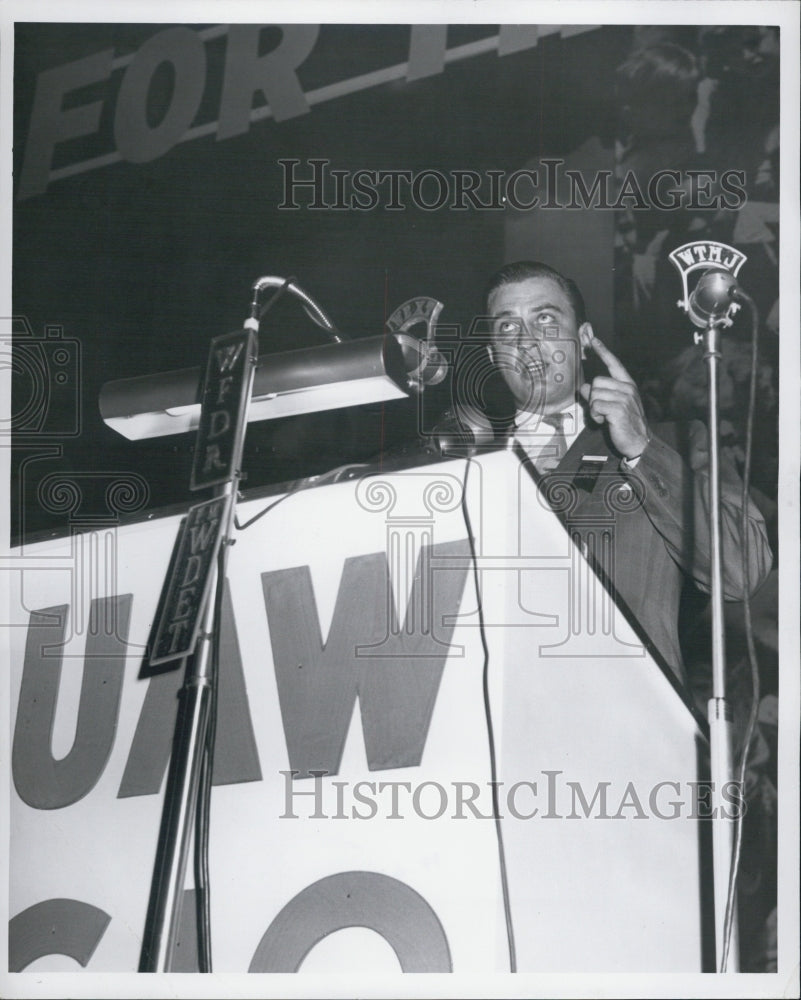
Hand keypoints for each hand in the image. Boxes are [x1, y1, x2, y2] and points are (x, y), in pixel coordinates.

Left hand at [580, 337, 649, 459]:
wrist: (639, 442)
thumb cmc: (626, 423)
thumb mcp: (613, 405)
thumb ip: (600, 394)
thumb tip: (584, 386)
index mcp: (627, 385)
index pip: (614, 364)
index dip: (603, 352)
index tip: (593, 340)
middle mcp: (627, 388)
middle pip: (597, 382)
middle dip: (593, 397)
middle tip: (601, 410)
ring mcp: (624, 398)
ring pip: (594, 394)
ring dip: (594, 408)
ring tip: (604, 417)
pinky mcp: (618, 410)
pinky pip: (595, 406)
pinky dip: (595, 416)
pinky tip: (604, 422)